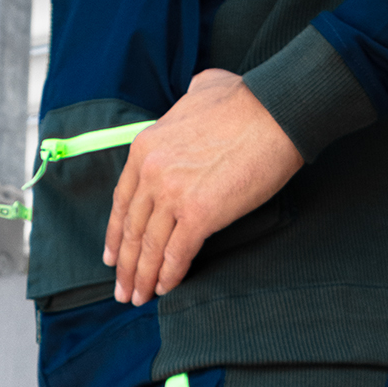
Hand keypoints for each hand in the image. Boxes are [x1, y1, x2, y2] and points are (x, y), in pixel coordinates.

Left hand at [104, 69, 303, 305]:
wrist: (276, 111)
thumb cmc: (246, 99)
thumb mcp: (200, 88)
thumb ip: (188, 99)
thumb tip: (195, 93)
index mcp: (145, 148)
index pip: (122, 201)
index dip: (115, 234)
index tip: (112, 255)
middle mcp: (151, 173)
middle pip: (130, 229)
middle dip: (124, 265)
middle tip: (122, 289)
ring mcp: (172, 195)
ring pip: (149, 246)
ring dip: (142, 278)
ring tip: (138, 298)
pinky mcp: (199, 215)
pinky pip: (177, 254)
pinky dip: (169, 275)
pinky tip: (165, 289)